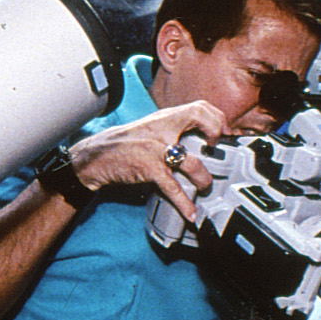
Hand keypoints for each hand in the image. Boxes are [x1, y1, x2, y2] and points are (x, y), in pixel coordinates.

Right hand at [67, 101, 231, 221]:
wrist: (97, 155)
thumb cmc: (126, 144)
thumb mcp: (151, 128)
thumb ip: (173, 130)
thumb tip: (199, 138)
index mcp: (165, 118)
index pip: (199, 106)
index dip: (216, 118)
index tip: (223, 132)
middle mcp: (163, 129)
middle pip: (199, 117)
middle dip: (216, 132)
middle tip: (217, 149)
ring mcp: (157, 149)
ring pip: (192, 161)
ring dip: (204, 178)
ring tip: (206, 187)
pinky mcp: (150, 169)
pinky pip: (173, 187)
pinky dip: (184, 203)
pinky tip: (191, 213)